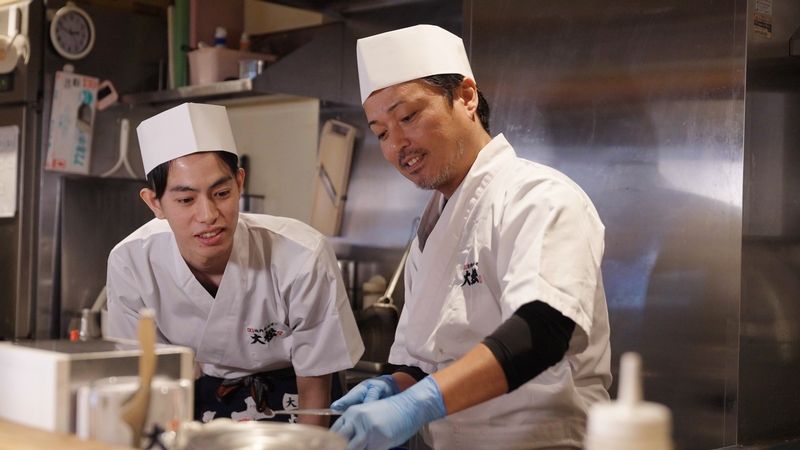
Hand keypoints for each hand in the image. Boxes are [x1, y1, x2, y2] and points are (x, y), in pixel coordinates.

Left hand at [331, 376, 445, 449]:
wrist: (409, 406)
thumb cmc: (391, 412)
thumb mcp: (368, 416)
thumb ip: (355, 428)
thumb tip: (343, 443)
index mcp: (351, 413)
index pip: (333, 432)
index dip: (331, 444)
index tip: (330, 448)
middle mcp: (356, 419)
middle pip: (338, 442)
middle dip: (339, 448)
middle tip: (343, 449)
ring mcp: (366, 429)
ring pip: (351, 448)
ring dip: (355, 449)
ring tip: (362, 447)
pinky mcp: (377, 439)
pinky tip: (374, 446)